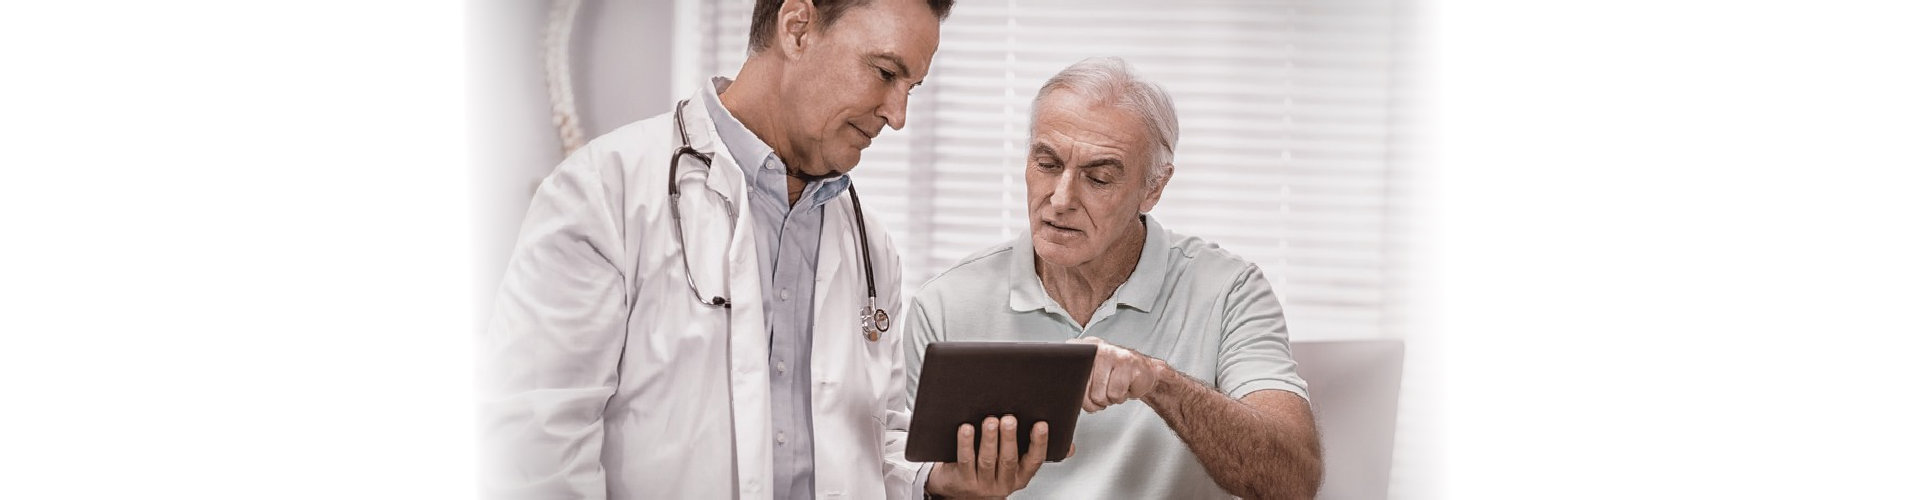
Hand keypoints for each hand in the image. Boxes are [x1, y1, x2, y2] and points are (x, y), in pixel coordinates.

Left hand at [927, 415, 1050, 498]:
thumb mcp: (1016, 467)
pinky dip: (966, 443)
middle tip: (1010, 419)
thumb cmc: (990, 473)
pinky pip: (965, 460)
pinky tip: (966, 428)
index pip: (1034, 460)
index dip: (1039, 443)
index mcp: (1020, 477)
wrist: (960, 494)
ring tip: (990, 421)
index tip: (1041, 424)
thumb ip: (1036, 453)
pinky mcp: (962, 480)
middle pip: (1008, 460)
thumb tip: (1070, 447)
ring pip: (987, 460)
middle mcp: (1002, 483)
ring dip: (989, 439)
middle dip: (1010, 438)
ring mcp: (982, 483)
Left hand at [1067, 337, 1165, 412]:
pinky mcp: (1127, 363)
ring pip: (1100, 394)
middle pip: (1083, 389)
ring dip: (1109, 399)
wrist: (1145, 372)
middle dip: (1093, 400)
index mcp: (1082, 348)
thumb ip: (1077, 381)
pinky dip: (1120, 397)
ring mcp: (1113, 353)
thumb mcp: (1092, 375)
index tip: (1079, 392)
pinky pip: (1115, 394)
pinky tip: (1125, 386)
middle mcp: (1096, 347)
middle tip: (1103, 392)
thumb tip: (1066, 396)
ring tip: (1115, 388)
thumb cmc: (1114, 377)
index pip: (1067, 371)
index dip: (1073, 389)